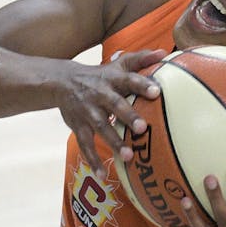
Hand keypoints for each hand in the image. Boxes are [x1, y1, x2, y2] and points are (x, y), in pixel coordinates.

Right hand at [56, 48, 164, 177]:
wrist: (62, 81)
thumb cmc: (100, 75)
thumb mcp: (118, 64)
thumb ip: (141, 59)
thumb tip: (164, 52)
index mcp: (113, 79)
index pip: (129, 80)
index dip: (142, 85)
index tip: (157, 92)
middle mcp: (100, 94)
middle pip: (115, 105)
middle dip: (128, 116)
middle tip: (143, 129)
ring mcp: (88, 111)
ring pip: (100, 127)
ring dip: (113, 142)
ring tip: (128, 157)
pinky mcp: (78, 126)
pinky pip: (85, 144)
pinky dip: (92, 160)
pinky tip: (102, 174)